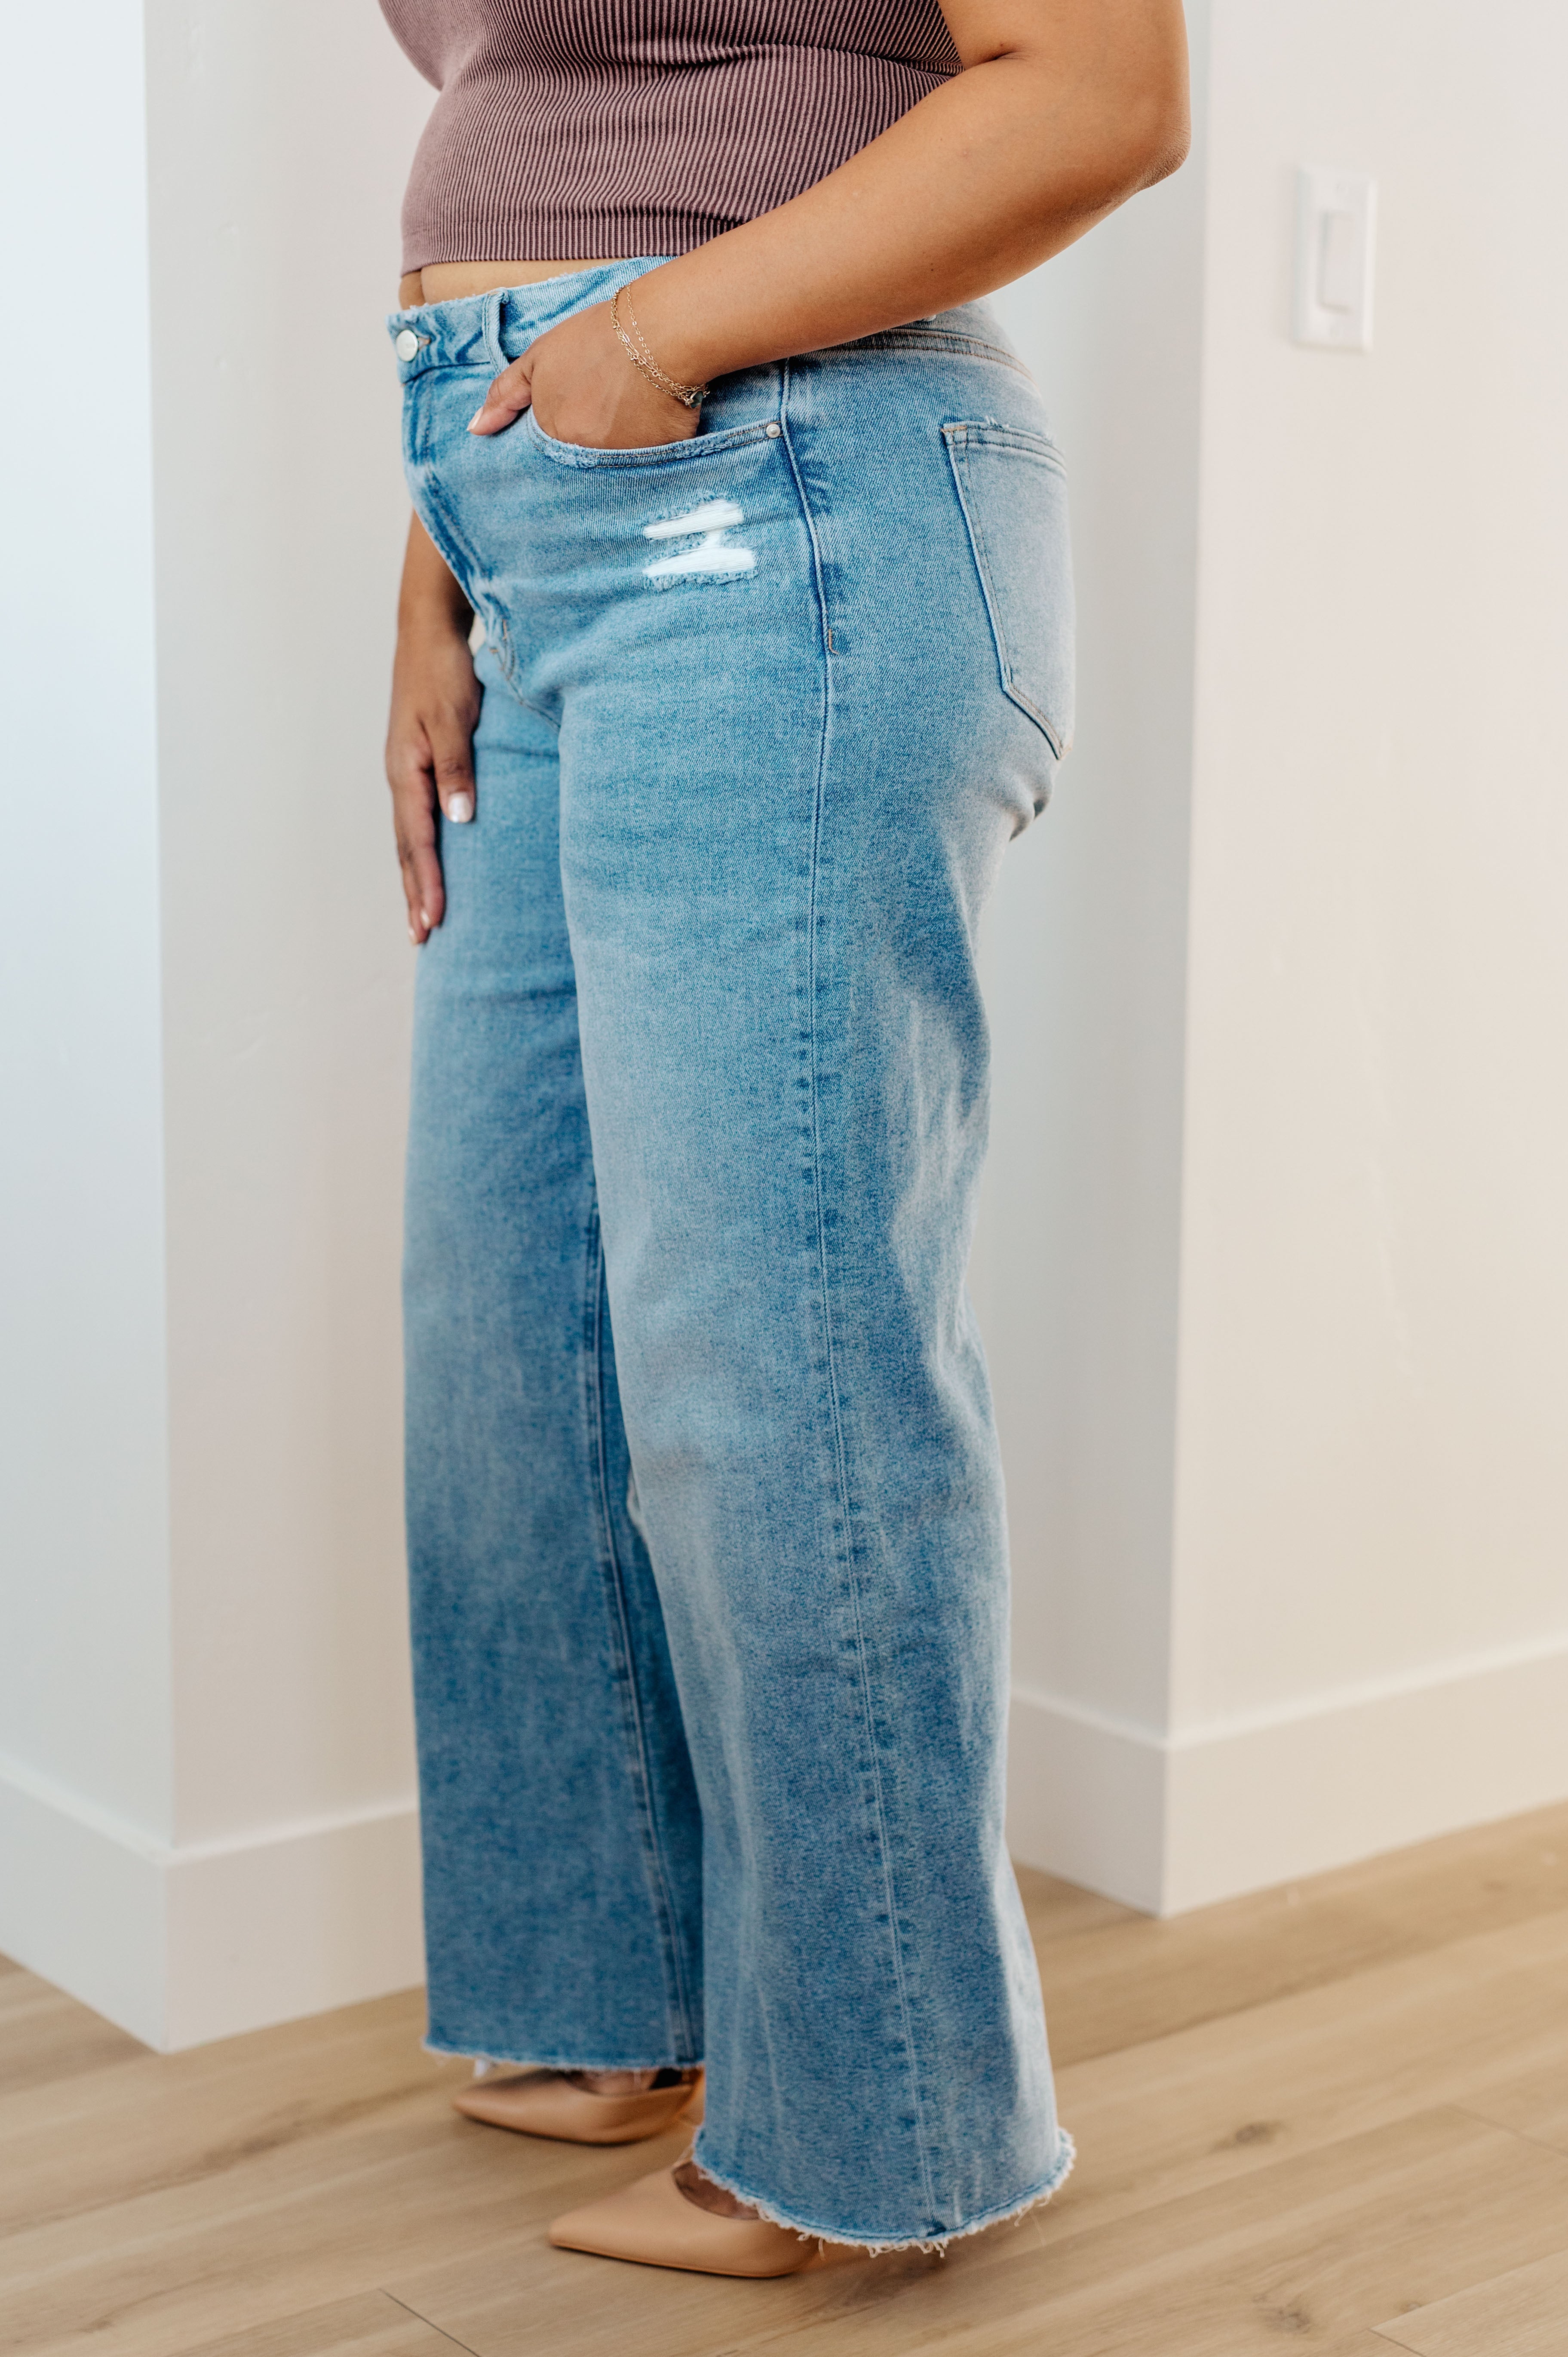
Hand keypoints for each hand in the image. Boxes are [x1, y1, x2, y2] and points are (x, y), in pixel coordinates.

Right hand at [386, 611, 480, 944]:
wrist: (427, 634)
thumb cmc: (443, 672)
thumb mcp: (454, 717)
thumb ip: (457, 768)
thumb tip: (460, 820)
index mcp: (406, 770)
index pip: (416, 840)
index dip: (427, 882)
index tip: (436, 920)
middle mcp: (400, 778)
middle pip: (405, 849)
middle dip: (414, 894)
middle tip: (422, 939)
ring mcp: (406, 774)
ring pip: (407, 839)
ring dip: (414, 880)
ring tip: (422, 920)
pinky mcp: (416, 767)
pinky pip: (416, 821)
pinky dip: (420, 853)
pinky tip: (429, 869)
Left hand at [467, 299, 701, 449]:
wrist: (658, 332)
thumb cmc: (596, 338)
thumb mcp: (539, 358)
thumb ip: (505, 395)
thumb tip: (475, 430)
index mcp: (554, 434)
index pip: (548, 451)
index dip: (563, 430)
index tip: (577, 408)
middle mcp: (585, 456)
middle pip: (581, 460)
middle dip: (589, 440)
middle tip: (605, 407)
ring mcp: (622, 462)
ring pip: (613, 465)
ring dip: (618, 445)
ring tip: (629, 410)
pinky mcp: (658, 461)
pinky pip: (649, 463)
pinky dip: (649, 445)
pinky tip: (652, 419)